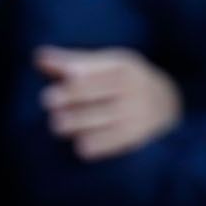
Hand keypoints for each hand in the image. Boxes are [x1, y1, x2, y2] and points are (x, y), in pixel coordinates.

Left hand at [35, 46, 182, 160]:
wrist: (168, 104)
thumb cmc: (123, 79)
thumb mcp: (105, 64)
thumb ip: (72, 61)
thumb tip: (38, 57)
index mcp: (122, 66)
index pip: (98, 69)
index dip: (77, 73)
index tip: (60, 77)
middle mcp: (132, 88)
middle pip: (100, 92)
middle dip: (74, 97)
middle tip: (48, 101)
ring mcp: (138, 113)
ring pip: (107, 117)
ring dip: (81, 122)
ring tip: (57, 125)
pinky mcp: (140, 136)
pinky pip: (120, 141)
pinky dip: (101, 145)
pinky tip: (81, 147)